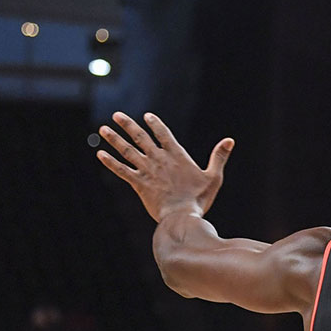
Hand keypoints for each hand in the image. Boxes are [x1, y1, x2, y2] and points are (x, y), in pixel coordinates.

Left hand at [96, 112, 231, 221]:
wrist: (182, 216)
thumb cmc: (199, 199)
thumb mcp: (214, 177)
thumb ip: (219, 157)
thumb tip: (230, 140)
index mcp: (177, 156)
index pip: (163, 134)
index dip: (155, 124)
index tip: (146, 116)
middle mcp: (159, 159)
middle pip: (140, 138)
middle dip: (128, 125)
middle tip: (116, 115)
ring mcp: (147, 171)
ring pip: (127, 151)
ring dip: (114, 139)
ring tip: (103, 129)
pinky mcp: (138, 184)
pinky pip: (121, 170)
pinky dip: (110, 162)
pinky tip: (100, 154)